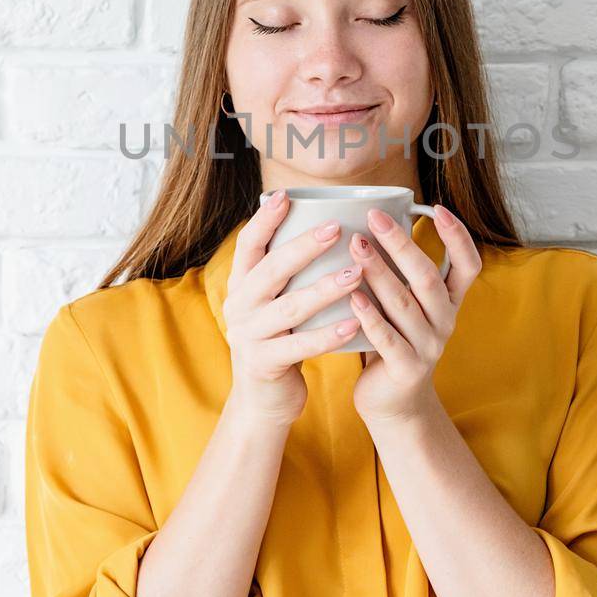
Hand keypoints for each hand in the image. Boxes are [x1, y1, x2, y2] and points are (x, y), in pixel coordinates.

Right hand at [221, 192, 363, 426]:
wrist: (264, 399)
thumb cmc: (280, 339)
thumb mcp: (273, 303)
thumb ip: (287, 273)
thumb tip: (323, 222)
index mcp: (241, 285)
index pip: (247, 245)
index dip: (264, 220)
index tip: (286, 197)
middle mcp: (240, 307)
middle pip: (271, 270)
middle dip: (304, 247)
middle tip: (337, 229)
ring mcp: (249, 336)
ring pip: (290, 307)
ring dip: (324, 289)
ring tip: (355, 273)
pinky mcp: (265, 364)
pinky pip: (301, 346)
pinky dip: (328, 335)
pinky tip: (353, 323)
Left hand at [346, 203, 481, 422]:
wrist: (394, 404)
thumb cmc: (393, 340)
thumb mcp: (406, 305)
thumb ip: (400, 273)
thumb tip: (374, 219)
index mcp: (450, 302)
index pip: (468, 264)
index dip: (458, 236)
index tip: (437, 208)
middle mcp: (445, 322)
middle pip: (428, 278)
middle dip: (401, 245)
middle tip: (375, 218)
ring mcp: (428, 347)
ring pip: (405, 304)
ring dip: (379, 273)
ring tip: (355, 246)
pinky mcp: (406, 369)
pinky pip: (388, 339)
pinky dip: (370, 316)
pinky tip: (352, 296)